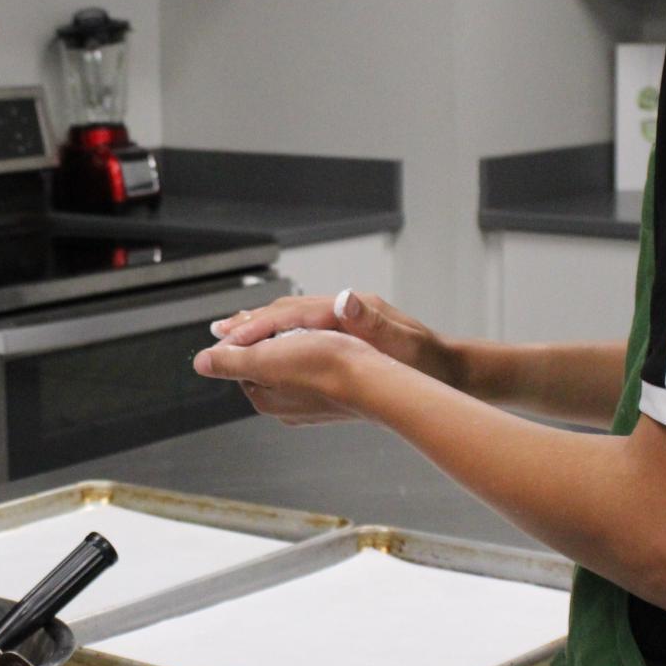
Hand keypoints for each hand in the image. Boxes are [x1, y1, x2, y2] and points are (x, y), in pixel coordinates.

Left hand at [193, 326, 387, 425]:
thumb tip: (201, 362)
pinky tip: (333, 349)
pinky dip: (320, 357)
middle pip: (268, 364)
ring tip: (314, 336)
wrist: (375, 381)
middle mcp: (285, 407)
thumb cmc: (325, 367)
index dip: (250, 338)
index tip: (263, 325)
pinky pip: (318, 372)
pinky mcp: (334, 399)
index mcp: (264, 398)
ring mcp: (311, 406)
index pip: (243, 361)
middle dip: (274, 343)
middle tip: (292, 328)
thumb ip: (229, 361)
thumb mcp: (264, 358)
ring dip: (298, 348)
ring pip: (294, 367)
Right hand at [212, 289, 453, 385]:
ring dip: (260, 327)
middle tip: (216, 332)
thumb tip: (346, 299)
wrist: (448, 367)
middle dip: (249, 322)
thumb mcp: (403, 343)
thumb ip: (373, 321)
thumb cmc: (427, 361)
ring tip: (229, 334)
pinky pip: (303, 331)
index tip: (228, 338)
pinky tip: (271, 347)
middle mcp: (343, 309)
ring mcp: (343, 319)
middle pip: (285, 312)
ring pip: (291, 319)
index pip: (291, 315)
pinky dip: (279, 336)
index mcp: (348, 310)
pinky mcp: (345, 333)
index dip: (257, 327)